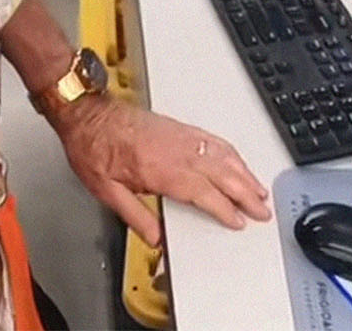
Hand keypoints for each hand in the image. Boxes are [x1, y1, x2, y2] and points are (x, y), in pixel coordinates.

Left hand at [49, 97, 271, 245]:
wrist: (89, 114)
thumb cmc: (94, 148)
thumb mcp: (106, 191)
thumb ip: (135, 216)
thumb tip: (155, 237)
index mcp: (160, 170)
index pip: (203, 193)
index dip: (225, 209)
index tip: (239, 220)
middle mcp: (177, 151)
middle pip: (222, 174)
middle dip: (246, 193)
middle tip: (262, 209)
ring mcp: (182, 137)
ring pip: (224, 156)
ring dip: (245, 174)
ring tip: (259, 189)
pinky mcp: (180, 128)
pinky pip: (215, 140)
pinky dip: (232, 153)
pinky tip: (238, 161)